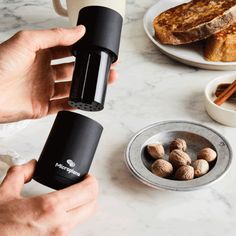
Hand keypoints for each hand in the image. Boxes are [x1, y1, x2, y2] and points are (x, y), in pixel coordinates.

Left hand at [0, 26, 117, 122]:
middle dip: (89, 68)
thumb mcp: (28, 41)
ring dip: (86, 86)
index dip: (82, 49)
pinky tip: (84, 101)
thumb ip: (55, 35)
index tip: (95, 49)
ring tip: (101, 83)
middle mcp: (44, 72)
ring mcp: (44, 90)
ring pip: (71, 88)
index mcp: (40, 54)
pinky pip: (63, 106)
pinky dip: (75, 104)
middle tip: (104, 67)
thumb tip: (79, 30)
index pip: (66, 50)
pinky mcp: (42, 106)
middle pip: (72, 70)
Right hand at [0, 160, 97, 235]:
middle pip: (92, 206)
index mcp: (49, 207)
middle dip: (91, 193)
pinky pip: (71, 228)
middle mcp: (59, 225)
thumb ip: (21, 173)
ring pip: (83, 218)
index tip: (87, 177)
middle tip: (83, 186)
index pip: (88, 191)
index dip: (91, 181)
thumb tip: (33, 165)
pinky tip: (60, 213)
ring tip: (70, 198)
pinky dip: (70, 218)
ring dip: (81, 206)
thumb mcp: (5, 192)